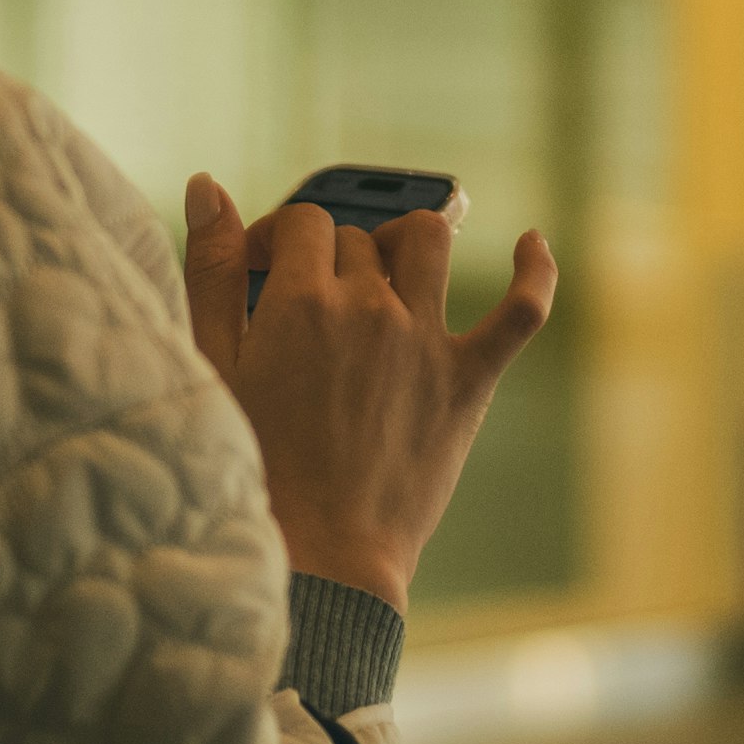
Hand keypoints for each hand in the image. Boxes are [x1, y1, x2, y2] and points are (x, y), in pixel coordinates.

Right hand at [182, 175, 555, 615]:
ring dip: (405, 240)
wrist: (319, 559)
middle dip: (329, 258)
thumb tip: (207, 185)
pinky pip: (520, 311)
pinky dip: (536, 272)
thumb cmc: (254, 470)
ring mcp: (425, 341)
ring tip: (386, 265)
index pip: (302, 224)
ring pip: (429, 243)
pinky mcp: (468, 382)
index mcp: (301, 299)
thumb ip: (209, 271)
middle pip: (357, 241)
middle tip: (306, 304)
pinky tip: (534, 244)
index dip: (278, 238)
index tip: (260, 270)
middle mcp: (369, 307)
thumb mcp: (214, 365)